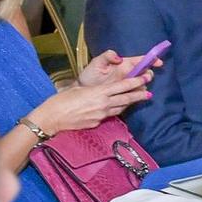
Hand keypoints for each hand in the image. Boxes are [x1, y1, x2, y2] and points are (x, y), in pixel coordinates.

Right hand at [30, 69, 151, 132]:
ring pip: (120, 108)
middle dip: (139, 94)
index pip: (122, 86)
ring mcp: (101, 115)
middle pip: (126, 98)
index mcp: (99, 92)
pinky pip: (110, 115)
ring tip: (138, 100)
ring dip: (130, 103)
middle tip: (149, 92)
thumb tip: (99, 90)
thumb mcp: (78, 89)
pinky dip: (115, 110)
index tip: (145, 78)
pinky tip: (118, 108)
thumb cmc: (61, 100)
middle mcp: (103, 104)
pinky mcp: (97, 123)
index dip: (135, 82)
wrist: (52, 118)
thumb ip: (93, 90)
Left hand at [77, 48, 157, 87]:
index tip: (158, 63)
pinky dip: (138, 95)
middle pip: (145, 73)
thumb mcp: (97, 63)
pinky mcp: (125, 95)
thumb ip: (107, 56)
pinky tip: (135, 96)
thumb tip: (119, 58)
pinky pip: (136, 95)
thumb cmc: (90, 74)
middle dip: (148, 75)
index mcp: (124, 64)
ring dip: (143, 86)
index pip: (141, 60)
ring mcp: (128, 85)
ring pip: (143, 85)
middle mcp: (128, 74)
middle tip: (144, 78)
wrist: (83, 90)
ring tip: (138, 89)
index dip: (151, 60)